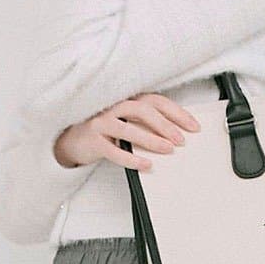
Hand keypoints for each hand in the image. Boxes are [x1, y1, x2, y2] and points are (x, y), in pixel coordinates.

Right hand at [54, 93, 202, 170]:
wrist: (71, 140)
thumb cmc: (104, 130)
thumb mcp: (126, 120)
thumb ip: (145, 121)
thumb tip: (176, 133)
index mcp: (125, 99)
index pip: (155, 101)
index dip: (176, 113)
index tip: (193, 126)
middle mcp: (113, 106)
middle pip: (142, 110)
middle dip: (165, 124)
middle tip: (181, 139)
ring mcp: (101, 122)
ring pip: (128, 128)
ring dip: (151, 139)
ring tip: (167, 149)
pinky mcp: (92, 140)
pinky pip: (113, 150)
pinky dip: (131, 158)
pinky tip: (145, 164)